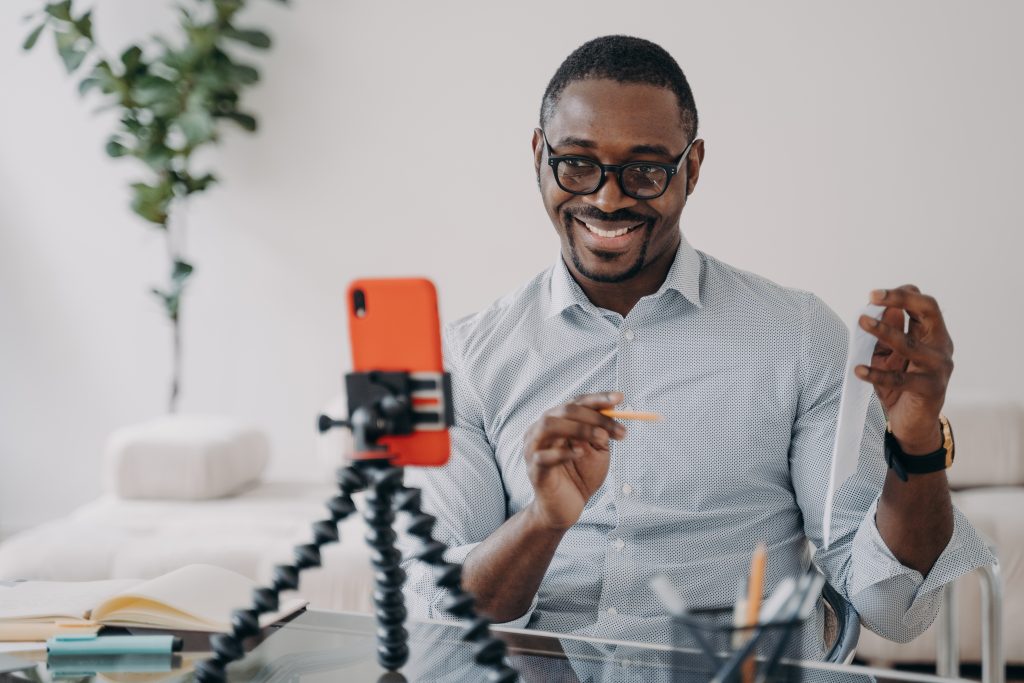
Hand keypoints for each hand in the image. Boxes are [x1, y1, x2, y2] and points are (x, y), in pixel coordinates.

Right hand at [522, 392, 626, 529]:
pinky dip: (564, 452)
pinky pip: (544, 456)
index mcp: (556, 423)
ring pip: (550, 425)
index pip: (576, 402)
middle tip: (618, 430)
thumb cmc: (579, 477)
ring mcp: (534, 449)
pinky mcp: (534, 470)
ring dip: (579, 428)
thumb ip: (601, 432)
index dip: (598, 398)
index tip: (620, 398)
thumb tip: (612, 410)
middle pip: (565, 410)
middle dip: (595, 416)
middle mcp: (541, 430)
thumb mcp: (597, 451)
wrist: (564, 509)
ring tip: (601, 438)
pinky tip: (580, 454)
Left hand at [855, 285, 953, 453]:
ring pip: (911, 344)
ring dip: (884, 332)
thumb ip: (886, 335)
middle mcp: (940, 346)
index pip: (923, 304)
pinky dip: (877, 374)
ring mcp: (938, 368)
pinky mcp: (930, 389)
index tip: (874, 295)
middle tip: (873, 296)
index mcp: (932, 334)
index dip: (901, 295)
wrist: (913, 424)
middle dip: (900, 299)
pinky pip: (900, 379)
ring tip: (861, 323)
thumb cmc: (899, 386)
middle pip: (928, 311)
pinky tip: (858, 370)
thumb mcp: (889, 356)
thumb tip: (880, 309)